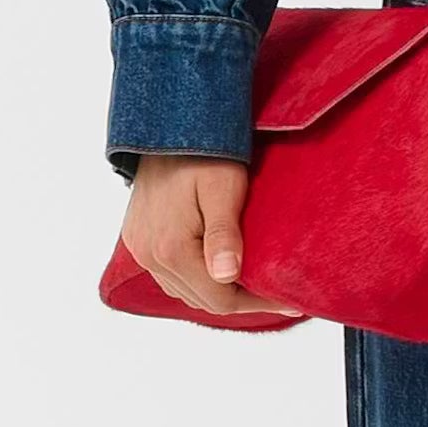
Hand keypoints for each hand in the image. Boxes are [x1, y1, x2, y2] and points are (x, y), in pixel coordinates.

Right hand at [122, 157, 305, 317]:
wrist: (165, 124)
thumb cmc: (202, 151)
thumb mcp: (223, 188)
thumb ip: (223, 234)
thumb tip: (228, 276)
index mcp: (172, 249)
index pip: (220, 299)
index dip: (257, 302)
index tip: (289, 298)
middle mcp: (150, 256)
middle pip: (202, 300)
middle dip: (241, 299)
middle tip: (276, 291)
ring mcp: (140, 249)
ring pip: (184, 290)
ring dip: (216, 291)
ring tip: (252, 283)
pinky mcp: (137, 238)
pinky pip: (168, 275)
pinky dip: (194, 278)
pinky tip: (216, 269)